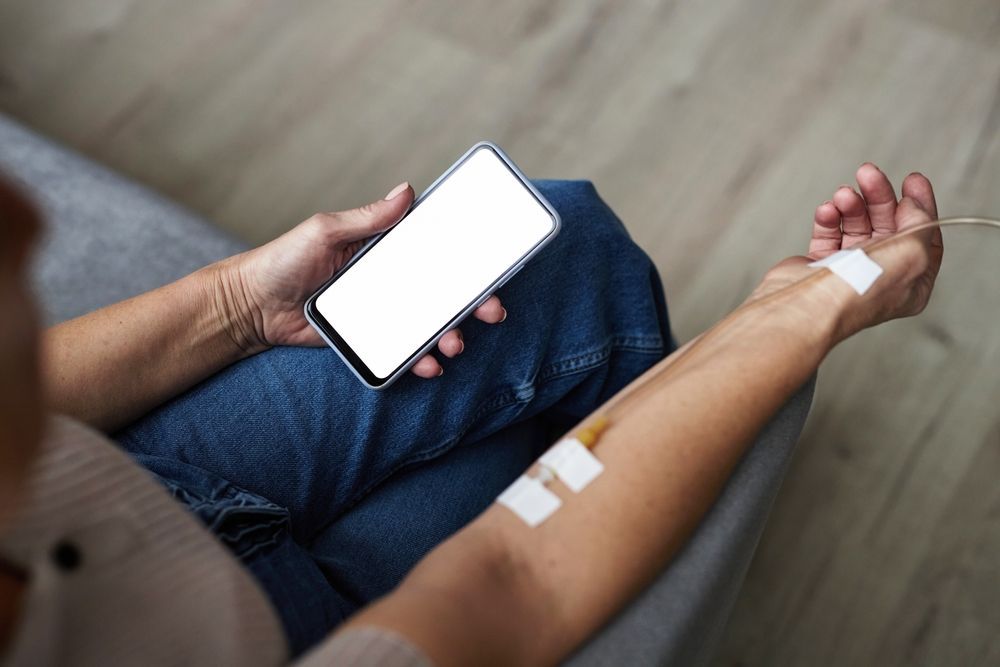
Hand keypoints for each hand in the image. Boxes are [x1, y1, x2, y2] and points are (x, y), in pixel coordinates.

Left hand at [212, 182, 507, 377]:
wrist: (251, 308)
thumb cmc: (283, 260)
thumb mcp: (324, 232)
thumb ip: (366, 218)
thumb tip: (406, 190)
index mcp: (384, 248)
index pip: (434, 248)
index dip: (466, 257)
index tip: (492, 266)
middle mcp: (390, 279)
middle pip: (443, 290)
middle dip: (473, 302)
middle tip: (492, 311)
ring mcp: (383, 311)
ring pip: (429, 323)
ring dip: (450, 334)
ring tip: (454, 344)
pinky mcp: (370, 339)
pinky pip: (403, 350)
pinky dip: (420, 360)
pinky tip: (429, 365)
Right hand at [748, 164, 942, 340]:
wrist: (806, 304)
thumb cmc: (858, 290)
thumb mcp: (913, 253)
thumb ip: (922, 224)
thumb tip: (913, 206)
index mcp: (911, 282)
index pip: (924, 236)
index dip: (920, 205)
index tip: (911, 180)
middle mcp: (882, 276)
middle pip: (888, 224)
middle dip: (879, 196)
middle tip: (868, 174)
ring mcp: (851, 270)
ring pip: (857, 224)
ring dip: (850, 204)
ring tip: (842, 196)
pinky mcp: (821, 264)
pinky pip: (829, 232)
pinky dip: (828, 218)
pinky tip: (827, 212)